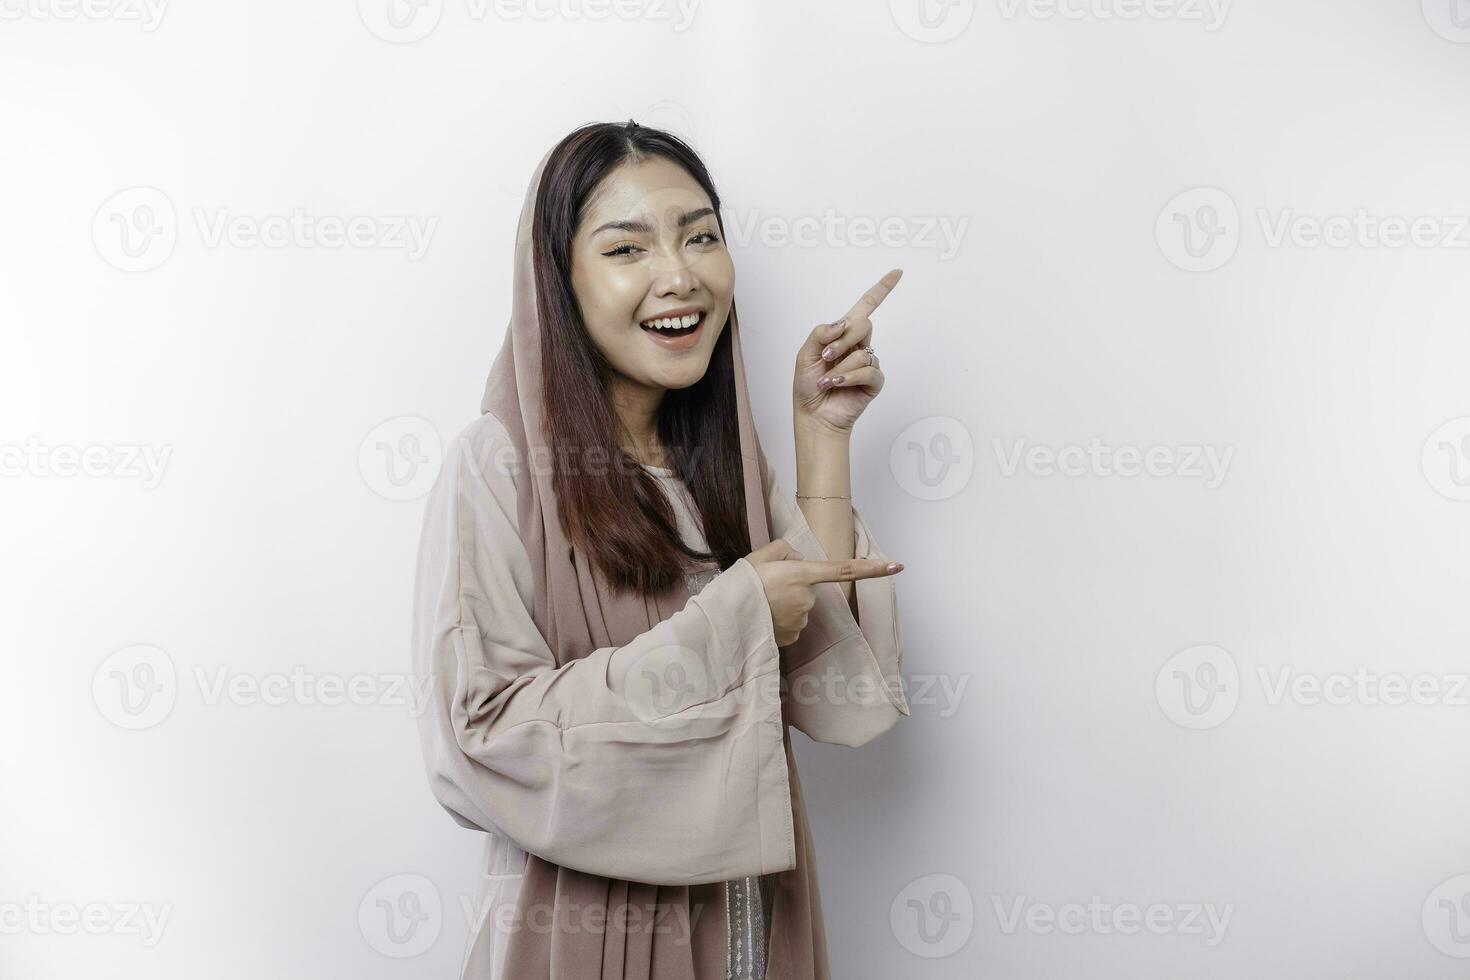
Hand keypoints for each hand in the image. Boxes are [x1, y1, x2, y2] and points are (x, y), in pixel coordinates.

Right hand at [742, 538, 903, 646]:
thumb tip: (798, 559)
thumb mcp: (759, 556)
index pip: (845, 569)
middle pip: (808, 587)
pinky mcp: (792, 637)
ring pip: (799, 606)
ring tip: (760, 603)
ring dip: (784, 603)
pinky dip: (779, 619)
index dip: (874, 569)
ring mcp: (801, 620)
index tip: (898, 566)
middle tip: (766, 585)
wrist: (725, 621)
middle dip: (793, 585)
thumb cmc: (740, 586)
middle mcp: (807, 598)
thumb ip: (784, 550)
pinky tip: (762, 617)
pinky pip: (791, 623)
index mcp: (802, 573)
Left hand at [793, 268, 901, 435]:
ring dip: (841, 365)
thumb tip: (842, 323)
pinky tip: (837, 384)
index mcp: (842, 335)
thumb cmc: (807, 386)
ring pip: (863, 351)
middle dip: (843, 338)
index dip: (881, 289)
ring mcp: (867, 364)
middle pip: (864, 323)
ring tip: (826, 380)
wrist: (813, 415)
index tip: (897, 273)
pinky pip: (870, 371)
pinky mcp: (873, 383)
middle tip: (826, 356)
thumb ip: (821, 333)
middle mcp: (858, 346)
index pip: (865, 307)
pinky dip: (851, 377)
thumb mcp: (805, 353)